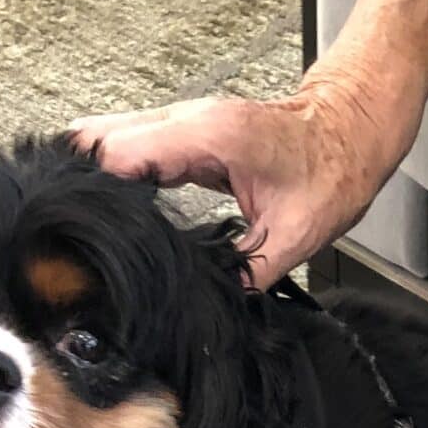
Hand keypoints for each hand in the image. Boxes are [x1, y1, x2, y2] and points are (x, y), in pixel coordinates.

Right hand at [71, 73, 417, 289]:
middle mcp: (184, 118)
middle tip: (76, 245)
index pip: (116, 156)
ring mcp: (178, 120)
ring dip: (90, 181)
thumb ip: (245, 273)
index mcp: (207, 136)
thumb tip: (207, 308)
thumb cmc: (332, 171)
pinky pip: (125, 145)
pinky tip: (110, 215)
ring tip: (86, 233)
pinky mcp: (180, 130)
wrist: (351, 128)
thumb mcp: (293, 236)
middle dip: (80, 190)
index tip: (86, 243)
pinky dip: (110, 175)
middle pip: (95, 142)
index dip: (93, 200)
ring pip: (103, 138)